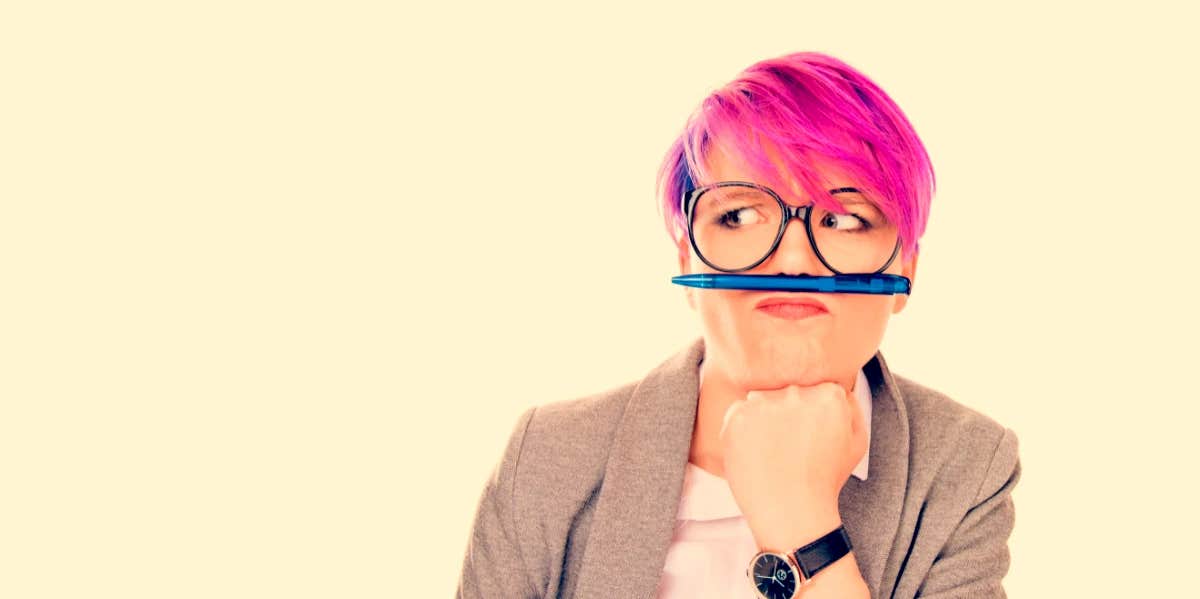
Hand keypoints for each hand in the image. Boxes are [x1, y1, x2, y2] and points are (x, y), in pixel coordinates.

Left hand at [717, 382, 866, 548]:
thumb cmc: (825, 480)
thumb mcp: (856, 443)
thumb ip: (851, 406)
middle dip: (787, 415)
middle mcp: (797, 392)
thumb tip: (839, 386)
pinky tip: (756, 453)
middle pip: (787, 393)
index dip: (810, 414)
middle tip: (789, 447)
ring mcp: (765, 403)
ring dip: (764, 419)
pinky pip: (738, 413)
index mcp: (829, 395)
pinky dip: (743, 430)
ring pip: (762, 401)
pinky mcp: (738, 417)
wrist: (793, 512)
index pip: (815, 389)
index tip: (809, 436)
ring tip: (772, 452)